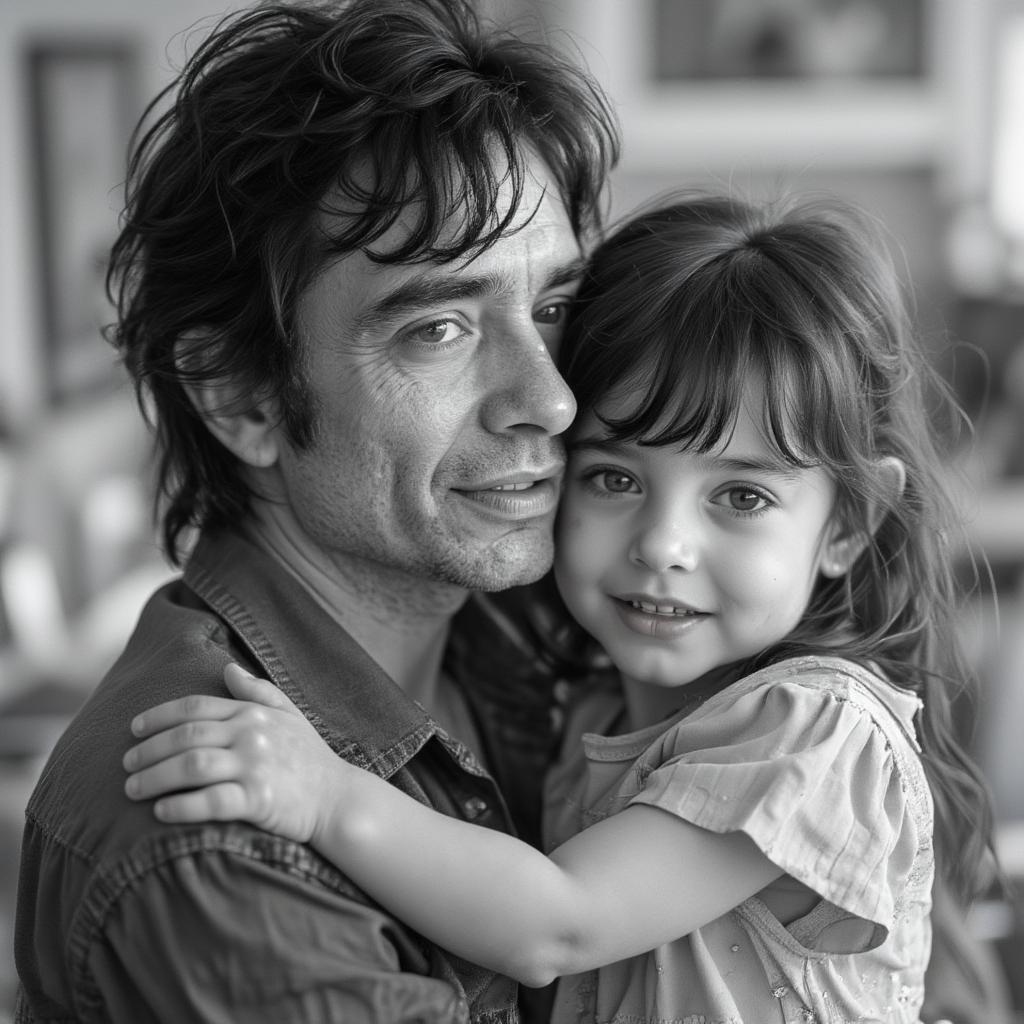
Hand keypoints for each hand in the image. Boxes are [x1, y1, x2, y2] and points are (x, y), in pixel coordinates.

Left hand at [123, 664, 340, 842]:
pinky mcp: (260, 800)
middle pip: (186, 736)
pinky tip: (161, 812)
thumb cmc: (310, 758)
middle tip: (124, 764)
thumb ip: (258, 691)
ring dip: (155, 777)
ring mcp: (256, 767)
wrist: (339, 799)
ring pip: (192, 767)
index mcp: (253, 713)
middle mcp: (252, 735)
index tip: (134, 729)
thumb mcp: (289, 715)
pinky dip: (182, 807)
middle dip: (149, 750)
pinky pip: (212, 802)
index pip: (196, 708)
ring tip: (132, 789)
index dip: (159, 716)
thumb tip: (227, 667)